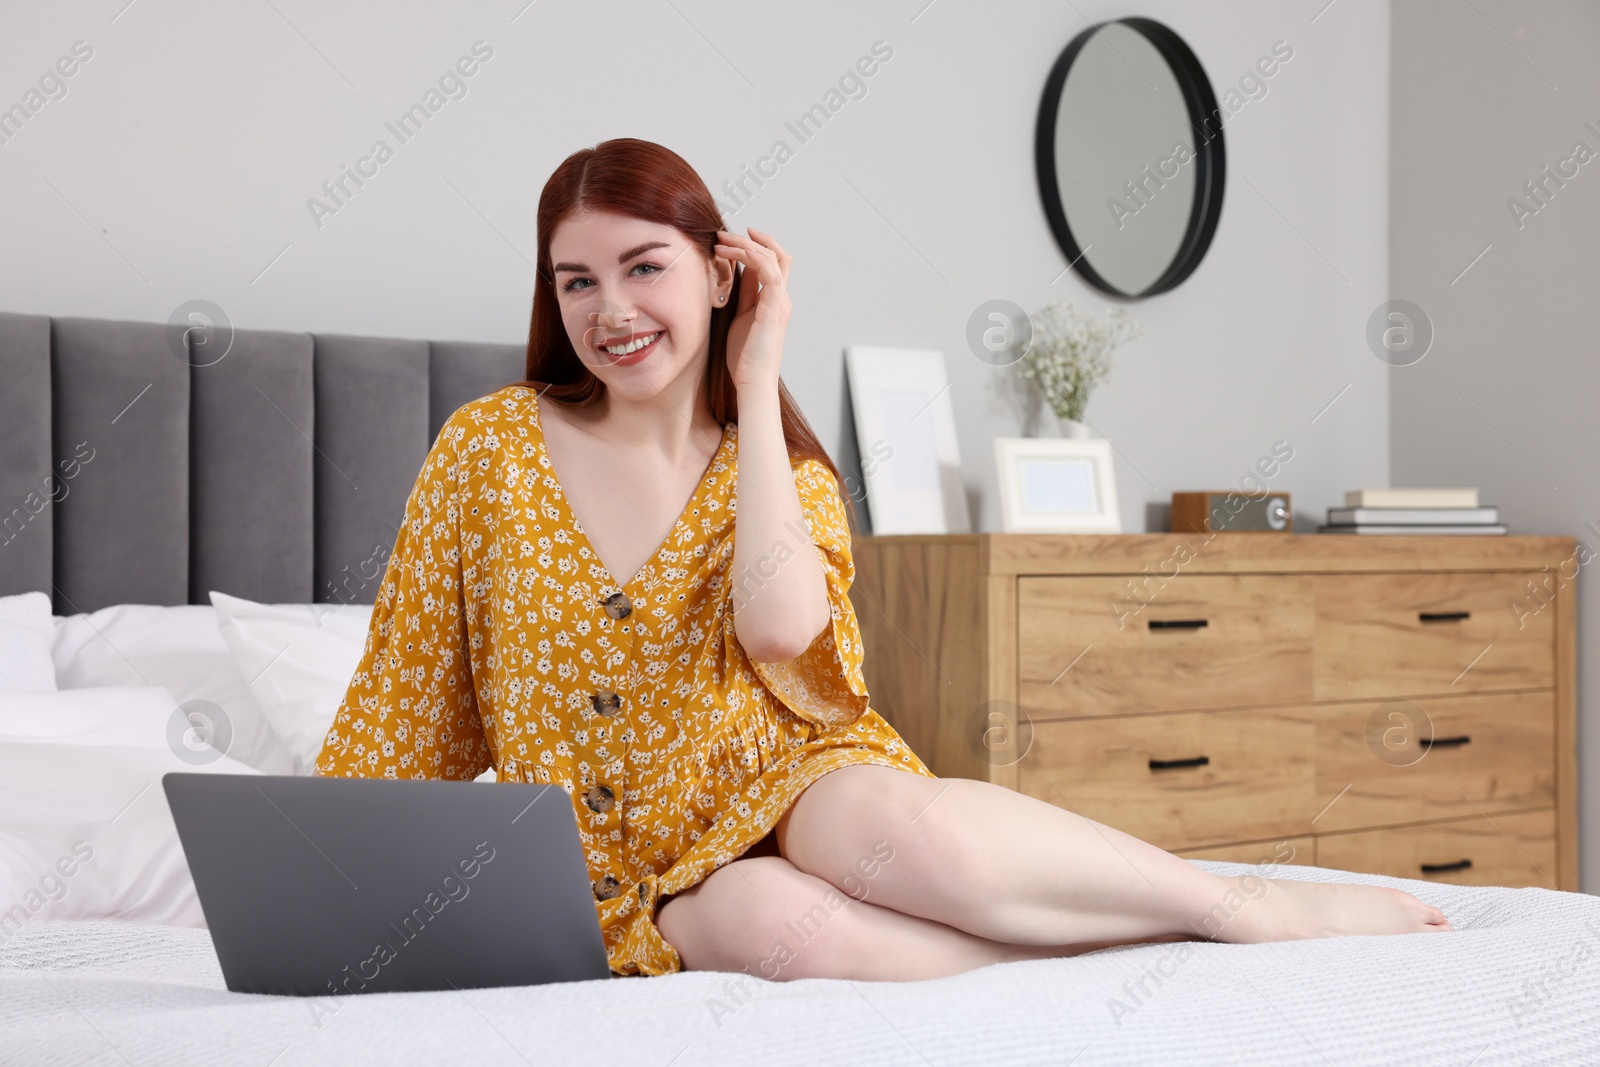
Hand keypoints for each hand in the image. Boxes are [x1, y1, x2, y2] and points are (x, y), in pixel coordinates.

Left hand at [714, 227, 791, 395]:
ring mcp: (780, 303)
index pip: (772, 263)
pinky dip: (753, 258)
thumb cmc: (745, 358)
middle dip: (750, 239)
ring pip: (772, 258)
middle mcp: (782, 299)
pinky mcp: (774, 310)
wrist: (753, 382)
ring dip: (746, 245)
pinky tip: (733, 254)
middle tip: (723, 234)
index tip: (731, 238)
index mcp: (775, 301)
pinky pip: (770, 274)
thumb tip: (737, 272)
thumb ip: (743, 295)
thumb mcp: (740, 317)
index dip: (755, 246)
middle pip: (778, 255)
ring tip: (721, 243)